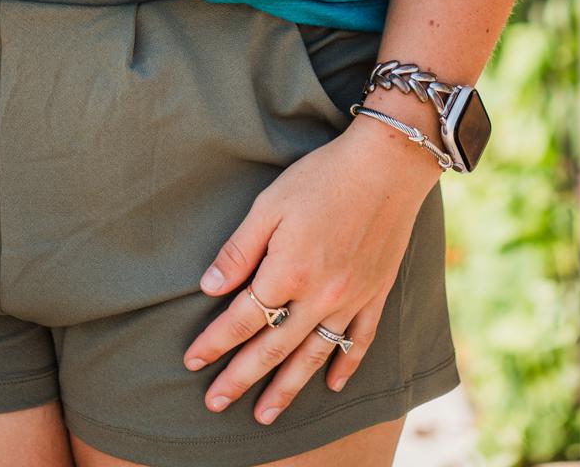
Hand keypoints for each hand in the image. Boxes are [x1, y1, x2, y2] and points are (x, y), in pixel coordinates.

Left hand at [182, 119, 439, 426]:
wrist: (387, 164)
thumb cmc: (322, 177)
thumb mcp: (270, 204)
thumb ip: (240, 249)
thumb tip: (210, 287)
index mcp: (288, 272)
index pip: (242, 318)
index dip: (214, 341)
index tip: (192, 361)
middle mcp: (319, 297)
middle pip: (273, 348)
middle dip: (241, 378)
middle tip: (215, 404)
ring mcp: (351, 300)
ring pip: (313, 356)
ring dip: (287, 388)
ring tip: (265, 414)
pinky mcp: (376, 294)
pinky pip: (359, 342)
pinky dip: (345, 366)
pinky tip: (331, 386)